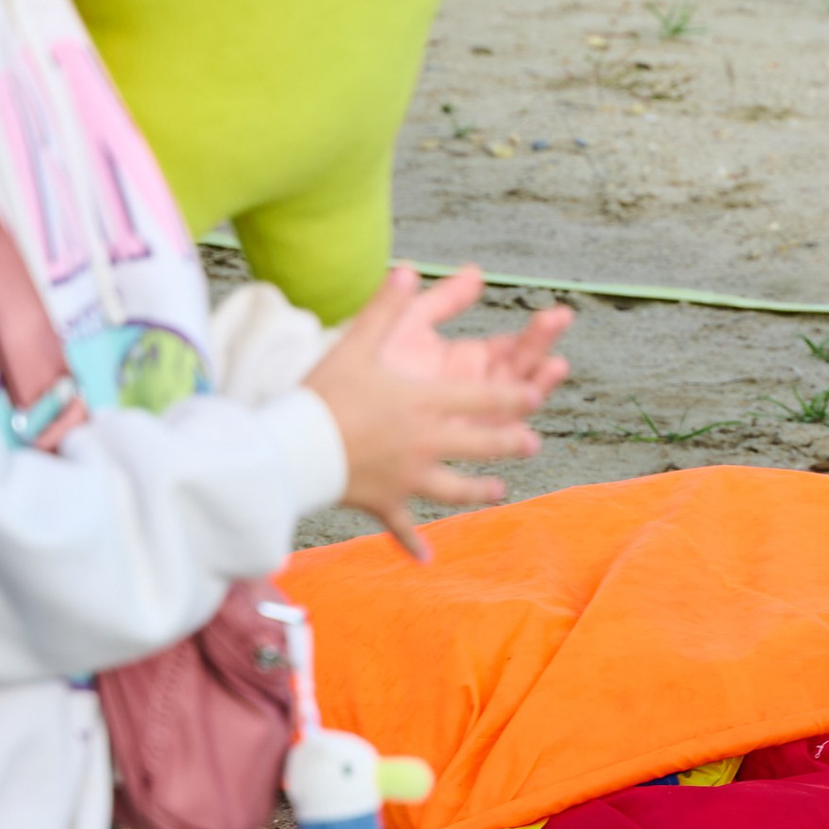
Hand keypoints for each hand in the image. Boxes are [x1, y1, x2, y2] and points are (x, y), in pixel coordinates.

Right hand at [306, 266, 569, 556]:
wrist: (291, 451)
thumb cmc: (324, 394)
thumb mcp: (357, 345)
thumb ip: (385, 308)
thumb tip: (408, 269)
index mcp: (424, 403)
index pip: (483, 398)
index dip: (514, 396)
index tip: (537, 395)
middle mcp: (425, 443)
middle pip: (480, 444)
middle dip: (509, 443)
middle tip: (532, 442)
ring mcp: (407, 478)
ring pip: (453, 489)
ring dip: (477, 491)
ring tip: (498, 492)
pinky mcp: (384, 503)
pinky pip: (403, 527)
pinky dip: (414, 542)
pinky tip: (426, 558)